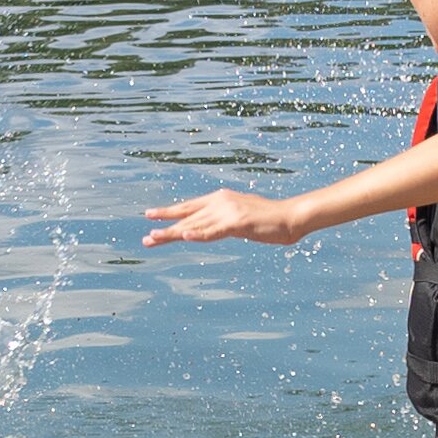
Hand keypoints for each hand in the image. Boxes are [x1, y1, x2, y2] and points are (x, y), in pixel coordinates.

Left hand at [144, 189, 310, 248]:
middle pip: (187, 216)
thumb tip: (216, 226)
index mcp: (220, 199)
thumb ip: (227, 220)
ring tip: (154, 239)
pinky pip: (213, 232)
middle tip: (146, 236)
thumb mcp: (242, 216)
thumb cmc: (270, 219)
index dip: (169, 212)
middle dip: (164, 225)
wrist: (291, 217)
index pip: (189, 207)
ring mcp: (228, 212)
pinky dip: (197, 235)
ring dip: (172, 233)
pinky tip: (184, 237)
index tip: (150, 216)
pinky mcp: (238, 223)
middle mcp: (220, 202)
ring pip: (194, 225)